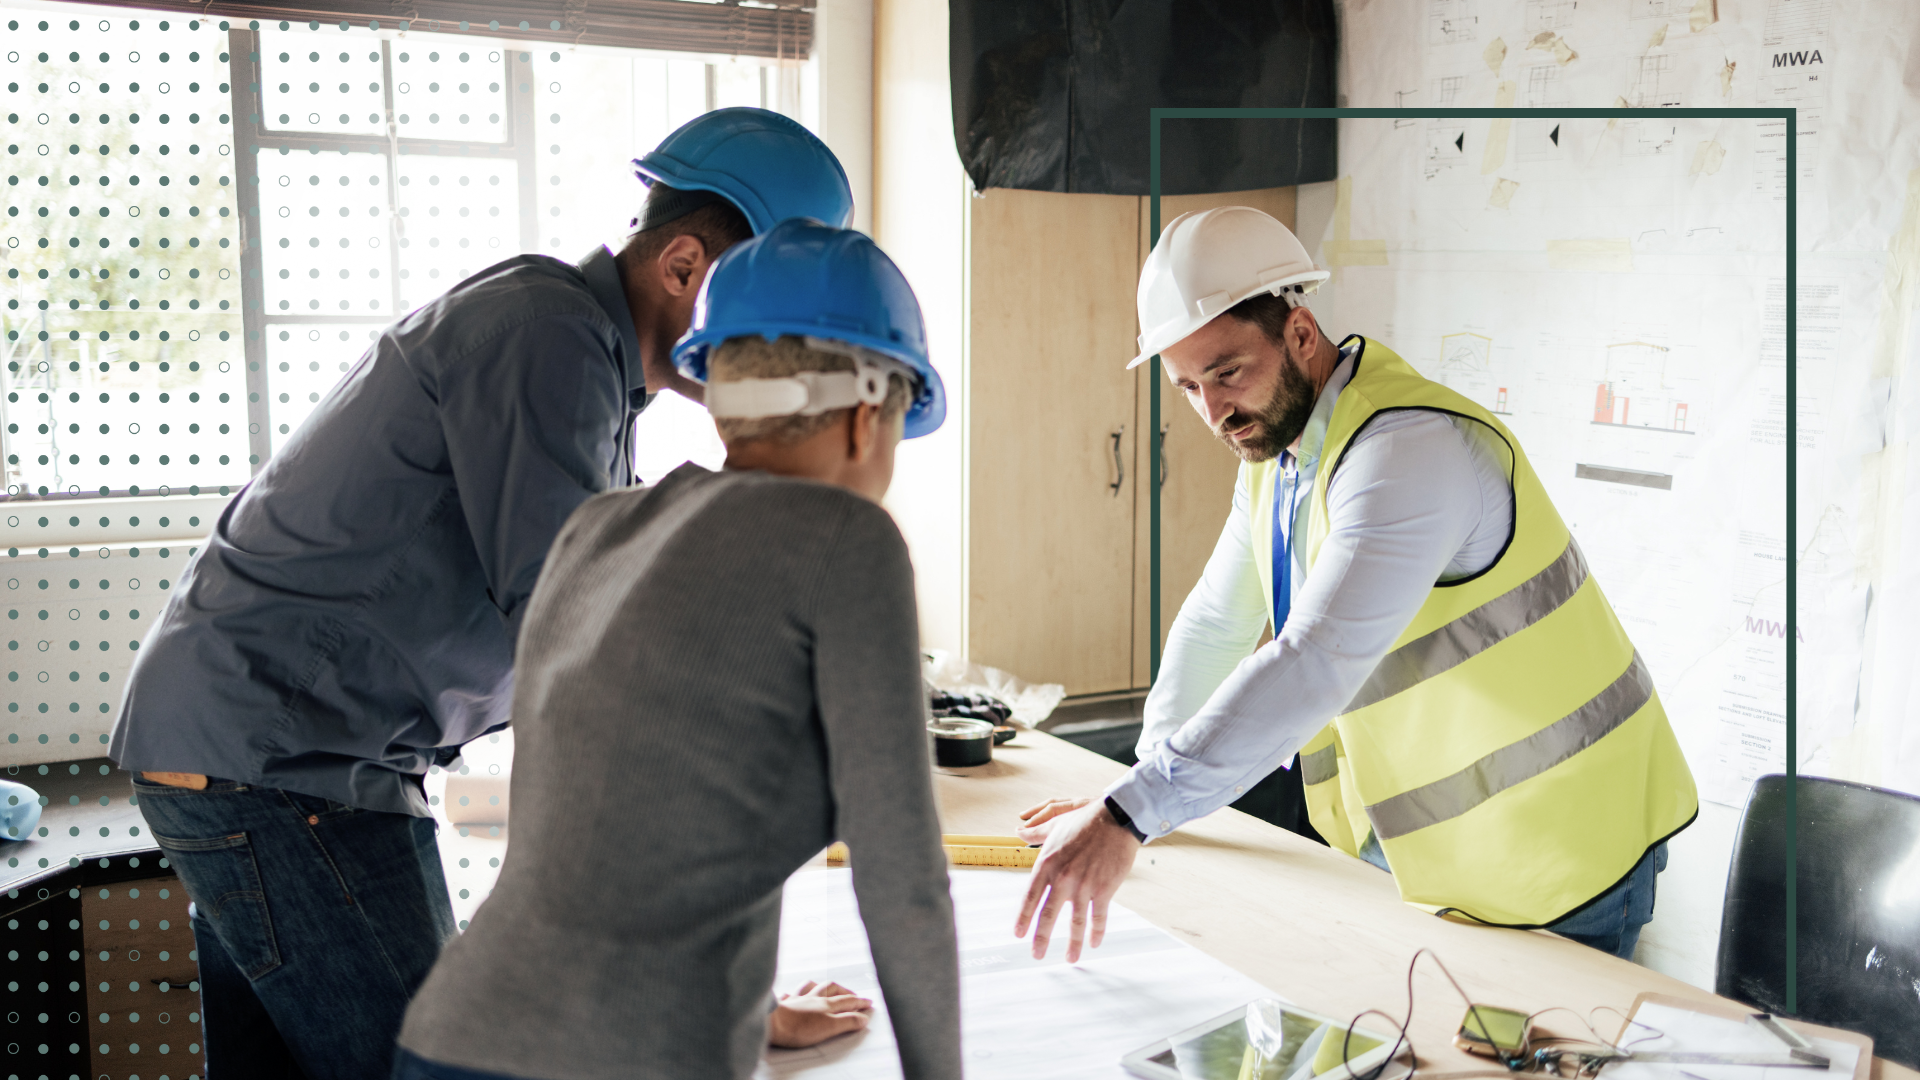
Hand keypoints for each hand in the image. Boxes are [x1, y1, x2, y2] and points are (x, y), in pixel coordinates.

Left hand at [766, 980, 873, 1048]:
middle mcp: (813, 998)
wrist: (771, 1023)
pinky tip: (795, 993)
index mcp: (826, 1004)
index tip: (868, 1003)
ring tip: (827, 987)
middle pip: (832, 989)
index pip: (848, 1001)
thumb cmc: (798, 1027)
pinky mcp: (784, 1005)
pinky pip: (791, 994)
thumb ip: (847, 1022)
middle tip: (853, 995)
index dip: (860, 1002)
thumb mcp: (829, 1027)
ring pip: (812, 986)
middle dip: (845, 991)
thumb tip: (862, 1018)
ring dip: (822, 986)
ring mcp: (798, 999)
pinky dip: (796, 992)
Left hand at [1014, 799, 1140, 962]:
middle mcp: (1063, 878)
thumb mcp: (1055, 825)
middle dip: (1041, 938)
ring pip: (1075, 922)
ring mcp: (1085, 885)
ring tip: (1070, 959)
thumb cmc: (1084, 821)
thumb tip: (1018, 831)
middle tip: (1037, 955)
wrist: (1115, 818)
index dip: (1023, 918)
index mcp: (1047, 864)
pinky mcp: (1104, 889)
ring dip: (1072, 943)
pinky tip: (1094, 943)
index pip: (1030, 897)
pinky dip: (1096, 932)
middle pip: (1048, 915)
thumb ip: (1035, 832)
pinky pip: (1099, 917)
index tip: (1018, 934)